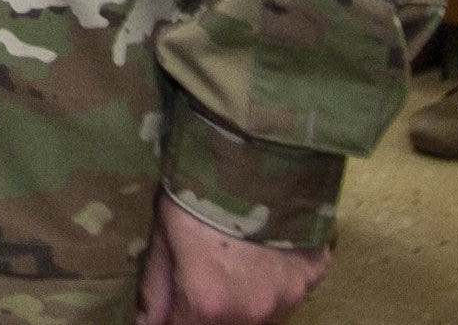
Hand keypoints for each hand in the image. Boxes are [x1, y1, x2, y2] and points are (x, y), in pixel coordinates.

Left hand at [133, 200, 326, 324]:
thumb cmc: (198, 187)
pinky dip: (269, 285)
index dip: (170, 322)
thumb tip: (147, 324)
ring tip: (226, 264)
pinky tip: (258, 256)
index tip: (168, 311)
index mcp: (207, 302)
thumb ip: (154, 287)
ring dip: (238, 304)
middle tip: (196, 277)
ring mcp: (287, 297)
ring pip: (256, 318)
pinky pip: (286, 295)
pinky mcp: (311, 278)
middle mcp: (251, 311)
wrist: (256, 150)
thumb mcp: (162, 233)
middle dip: (202, 313)